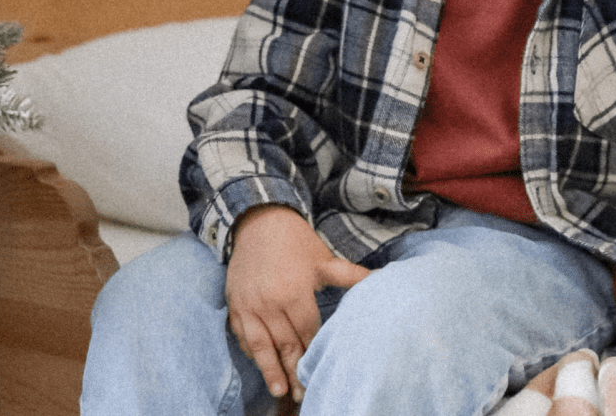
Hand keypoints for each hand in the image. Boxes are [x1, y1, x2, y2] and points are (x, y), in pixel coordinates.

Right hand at [226, 204, 369, 401]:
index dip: (314, 351)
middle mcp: (269, 302)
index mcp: (294, 291)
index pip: (306, 331)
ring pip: (260, 346)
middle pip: (284, 343)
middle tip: (303, 393)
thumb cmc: (296, 242)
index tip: (321, 370)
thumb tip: (381, 279)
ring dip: (270, 370)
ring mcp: (249, 305)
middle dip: (294, 370)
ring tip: (280, 391)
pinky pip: (242, 336)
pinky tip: (261, 364)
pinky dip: (252, 352)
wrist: (259, 222)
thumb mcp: (324, 259)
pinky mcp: (235, 305)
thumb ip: (350, 276)